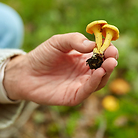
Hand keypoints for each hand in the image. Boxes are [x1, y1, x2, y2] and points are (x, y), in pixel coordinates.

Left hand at [3, 33, 117, 105]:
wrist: (24, 73)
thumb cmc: (41, 56)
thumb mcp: (58, 42)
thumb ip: (74, 40)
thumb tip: (93, 45)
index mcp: (84, 58)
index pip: (102, 55)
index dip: (109, 51)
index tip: (111, 46)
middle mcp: (85, 73)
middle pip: (104, 69)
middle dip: (111, 61)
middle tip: (113, 55)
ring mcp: (80, 85)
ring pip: (99, 81)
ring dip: (106, 72)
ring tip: (109, 63)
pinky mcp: (73, 96)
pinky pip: (87, 91)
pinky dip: (95, 83)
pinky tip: (98, 73)